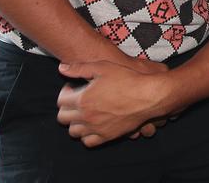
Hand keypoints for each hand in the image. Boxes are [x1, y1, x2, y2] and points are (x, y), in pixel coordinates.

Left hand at [55, 59, 170, 146]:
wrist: (148, 96)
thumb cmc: (127, 79)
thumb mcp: (102, 67)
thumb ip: (79, 68)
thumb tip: (61, 68)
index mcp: (82, 99)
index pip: (60, 101)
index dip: (65, 92)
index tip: (73, 88)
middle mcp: (86, 116)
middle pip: (62, 118)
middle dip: (66, 108)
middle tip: (77, 100)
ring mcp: (96, 128)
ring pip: (73, 132)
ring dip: (75, 122)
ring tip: (84, 113)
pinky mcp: (107, 136)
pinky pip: (88, 141)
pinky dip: (86, 135)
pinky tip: (93, 125)